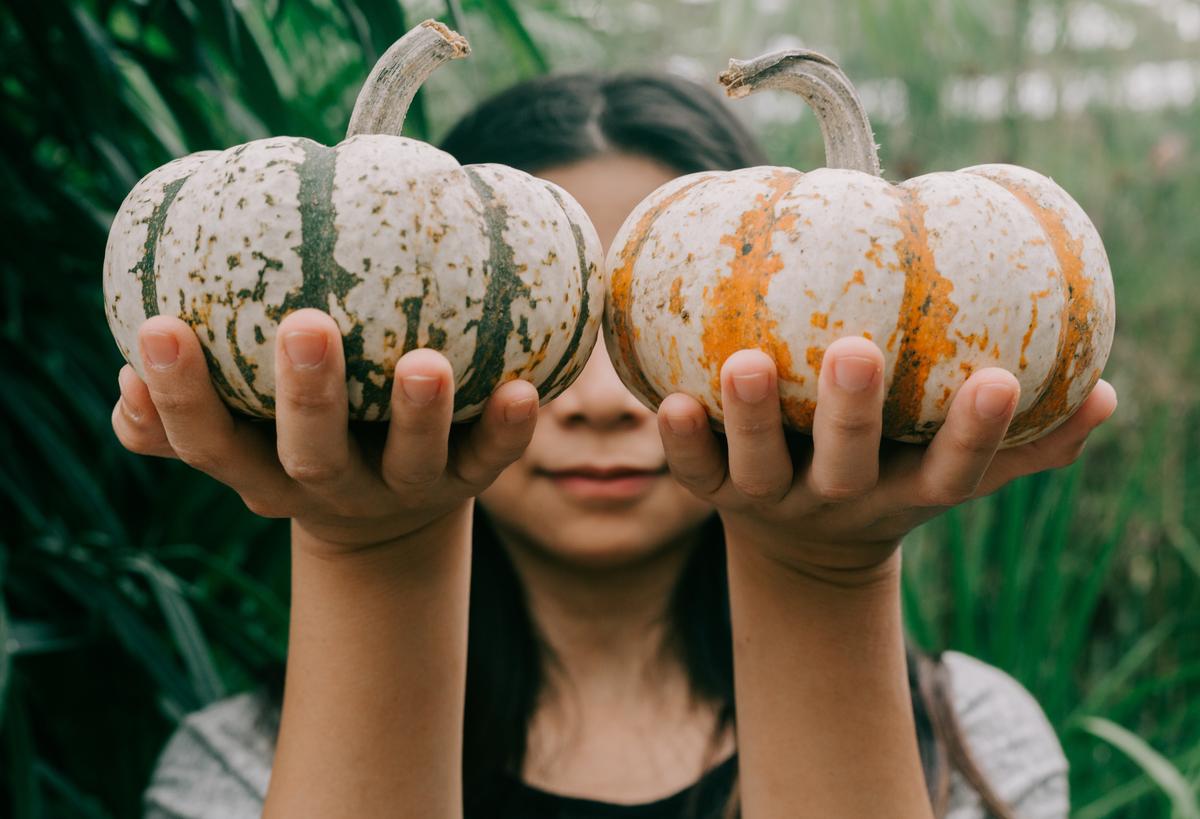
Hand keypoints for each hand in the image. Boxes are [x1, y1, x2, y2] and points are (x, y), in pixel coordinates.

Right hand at [112, 308, 539, 555]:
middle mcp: (327, 486)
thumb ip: (195, 384)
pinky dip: (505, 431)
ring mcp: (400, 490)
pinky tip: (523, 389)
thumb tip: (139, 306)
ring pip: (407, 463)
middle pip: (308, 455)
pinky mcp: (463, 485)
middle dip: (305, 396)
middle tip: (304, 326)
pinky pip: (489, 461)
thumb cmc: (298, 437)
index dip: (177, 396)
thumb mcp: (242, 425)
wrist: (384, 519)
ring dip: (416, 416)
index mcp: (260, 467)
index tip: (158, 327)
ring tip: (425, 365)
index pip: (204, 440)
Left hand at [657, 337, 1117, 577]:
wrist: (806, 552)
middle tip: (856, 348)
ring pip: (760, 469)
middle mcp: (838, 500)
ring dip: (752, 420)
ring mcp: (773, 501)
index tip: (1001, 377)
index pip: (952, 470)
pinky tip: (668, 400)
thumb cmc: (891, 479)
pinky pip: (695, 474)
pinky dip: (683, 444)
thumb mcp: (951, 471)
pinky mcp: (718, 498)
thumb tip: (1105, 392)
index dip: (978, 433)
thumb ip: (1027, 442)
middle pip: (847, 466)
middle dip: (853, 413)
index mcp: (903, 492)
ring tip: (746, 362)